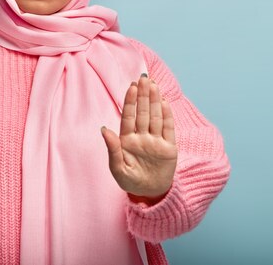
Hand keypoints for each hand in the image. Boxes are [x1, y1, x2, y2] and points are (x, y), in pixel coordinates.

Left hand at [101, 75, 177, 202]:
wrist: (150, 194)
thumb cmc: (130, 181)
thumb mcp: (118, 169)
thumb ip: (112, 149)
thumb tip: (104, 129)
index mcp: (128, 140)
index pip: (129, 117)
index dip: (130, 102)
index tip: (131, 87)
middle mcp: (142, 137)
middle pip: (143, 113)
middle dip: (143, 96)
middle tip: (143, 79)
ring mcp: (156, 141)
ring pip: (155, 117)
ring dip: (155, 101)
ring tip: (154, 85)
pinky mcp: (169, 148)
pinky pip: (168, 129)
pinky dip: (167, 116)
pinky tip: (165, 102)